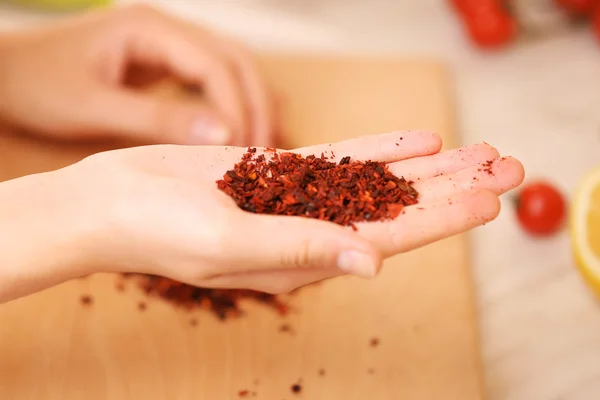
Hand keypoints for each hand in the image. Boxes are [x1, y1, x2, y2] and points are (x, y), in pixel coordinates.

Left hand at [0, 4, 274, 145]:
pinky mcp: (167, 64)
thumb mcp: (94, 106)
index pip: (214, 64)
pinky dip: (236, 106)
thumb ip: (157, 120)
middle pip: (236, 60)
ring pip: (233, 69)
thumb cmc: (40, 85)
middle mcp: (168, 30)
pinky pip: (215, 81)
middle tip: (268, 152)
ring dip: (254, 105)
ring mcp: (170, 45)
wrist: (10, 75)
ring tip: (267, 147)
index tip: (244, 149)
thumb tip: (222, 136)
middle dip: (257, 105)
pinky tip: (246, 132)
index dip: (237, 106)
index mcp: (150, 29)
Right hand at [0, 131, 523, 301]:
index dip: (440, 218)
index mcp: (302, 263)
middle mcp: (308, 235)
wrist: (110, 202)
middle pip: (396, 208)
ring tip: (474, 151)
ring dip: (426, 167)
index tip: (488, 199)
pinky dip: (377, 149)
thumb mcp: (228, 242)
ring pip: (376, 182)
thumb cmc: (155, 232)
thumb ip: (299, 249)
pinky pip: (339, 160)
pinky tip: (415, 140)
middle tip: (505, 166)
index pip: (388, 238)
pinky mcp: (278, 173)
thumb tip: (372, 261)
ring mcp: (295, 202)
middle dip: (451, 188)